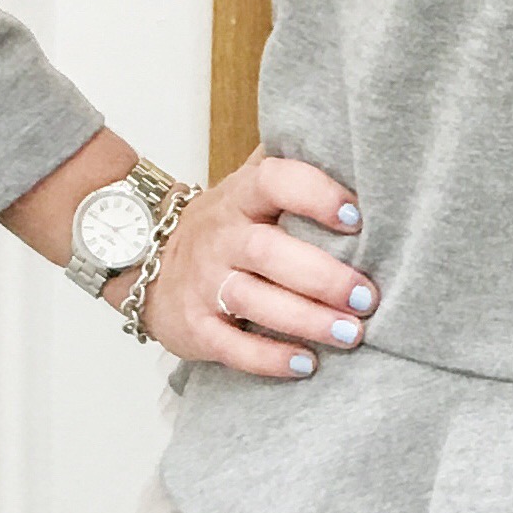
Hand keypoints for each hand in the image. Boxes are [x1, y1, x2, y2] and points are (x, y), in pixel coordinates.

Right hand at [146, 151, 377, 377]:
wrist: (145, 262)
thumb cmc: (225, 228)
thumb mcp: (248, 190)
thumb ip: (293, 171)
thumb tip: (356, 149)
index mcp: (240, 197)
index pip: (272, 181)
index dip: (314, 195)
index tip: (356, 217)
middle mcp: (220, 238)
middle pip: (268, 252)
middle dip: (323, 277)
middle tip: (367, 298)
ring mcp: (203, 283)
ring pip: (252, 300)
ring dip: (306, 319)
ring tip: (351, 334)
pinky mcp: (195, 327)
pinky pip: (231, 346)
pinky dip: (269, 359)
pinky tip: (307, 363)